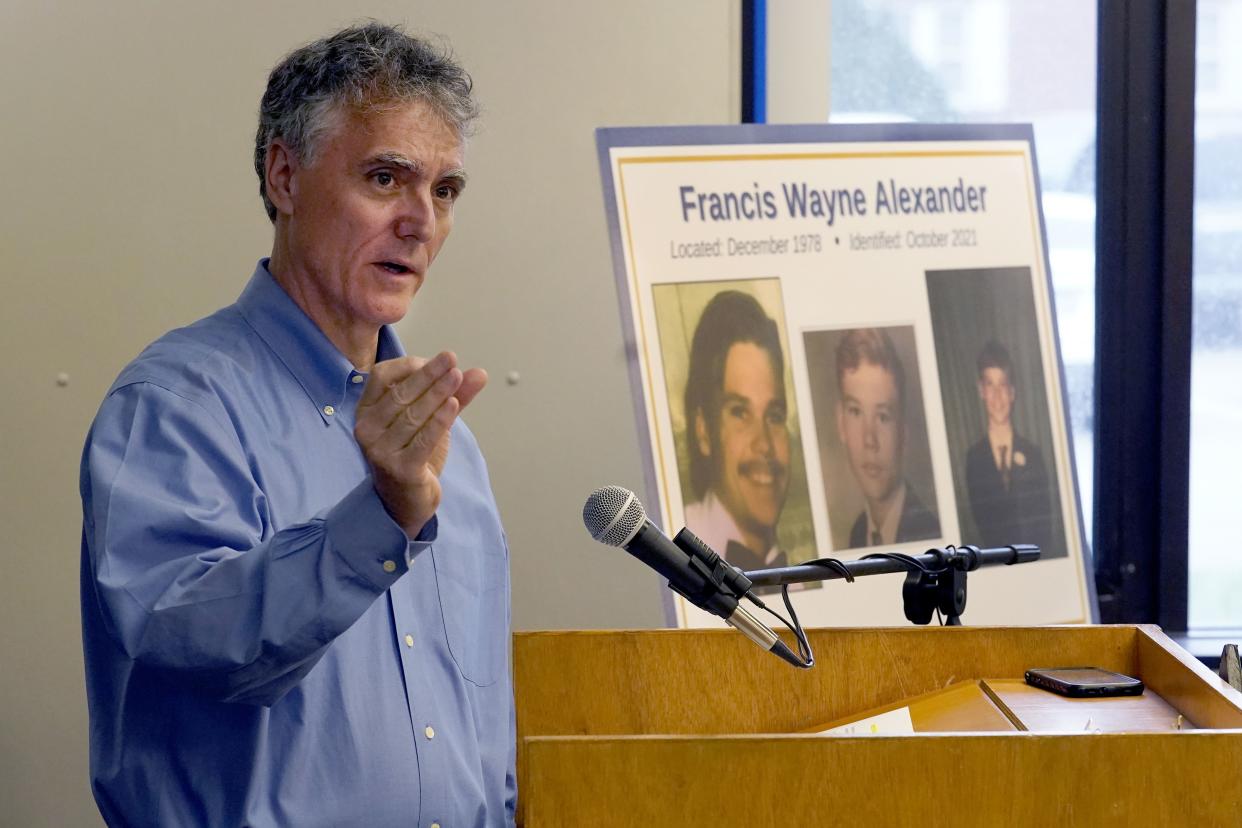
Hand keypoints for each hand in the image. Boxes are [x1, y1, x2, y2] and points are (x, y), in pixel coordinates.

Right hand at [354, 351, 487, 537]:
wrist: (406, 501)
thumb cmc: (413, 455)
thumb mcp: (430, 421)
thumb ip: (452, 396)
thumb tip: (479, 373)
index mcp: (366, 411)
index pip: (381, 377)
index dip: (410, 366)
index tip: (440, 362)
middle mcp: (367, 430)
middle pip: (400, 394)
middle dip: (429, 375)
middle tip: (452, 360)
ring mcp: (381, 451)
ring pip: (413, 415)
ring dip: (437, 394)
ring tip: (457, 378)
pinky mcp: (400, 469)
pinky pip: (422, 439)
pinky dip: (439, 420)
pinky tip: (454, 404)